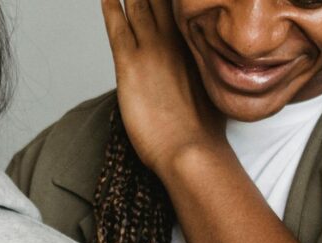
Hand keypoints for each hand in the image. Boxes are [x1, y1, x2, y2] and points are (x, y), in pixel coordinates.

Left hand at [101, 0, 225, 175]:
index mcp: (196, 45)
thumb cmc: (201, 131)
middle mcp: (176, 40)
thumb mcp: (210, 90)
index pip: (182, 8)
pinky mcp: (130, 66)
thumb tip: (197, 73)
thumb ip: (202, 72)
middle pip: (162, 0)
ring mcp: (153, 51)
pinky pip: (117, 28)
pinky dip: (111, 7)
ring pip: (140, 6)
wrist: (191, 149)